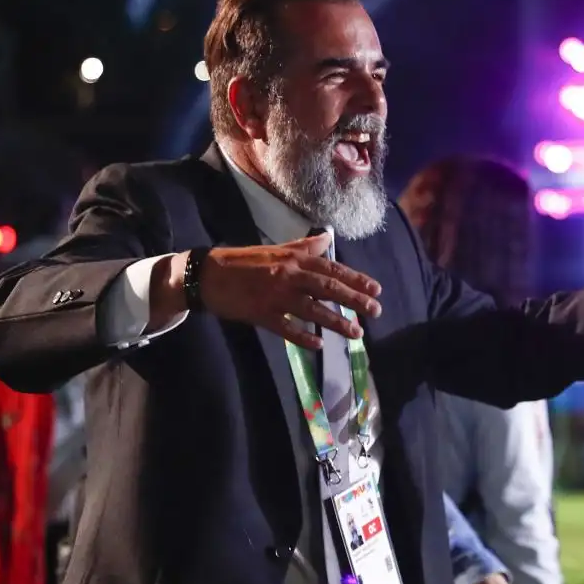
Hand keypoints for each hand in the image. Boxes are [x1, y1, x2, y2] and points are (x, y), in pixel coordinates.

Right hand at [162, 231, 384, 349]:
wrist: (208, 274)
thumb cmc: (243, 261)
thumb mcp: (276, 249)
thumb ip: (304, 246)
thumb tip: (328, 238)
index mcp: (293, 258)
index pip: (331, 268)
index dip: (355, 279)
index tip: (375, 290)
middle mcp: (288, 275)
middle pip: (328, 288)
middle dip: (354, 300)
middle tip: (375, 311)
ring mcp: (275, 296)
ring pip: (312, 310)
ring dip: (336, 322)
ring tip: (356, 333)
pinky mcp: (261, 314)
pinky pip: (286, 328)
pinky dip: (303, 337)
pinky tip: (319, 345)